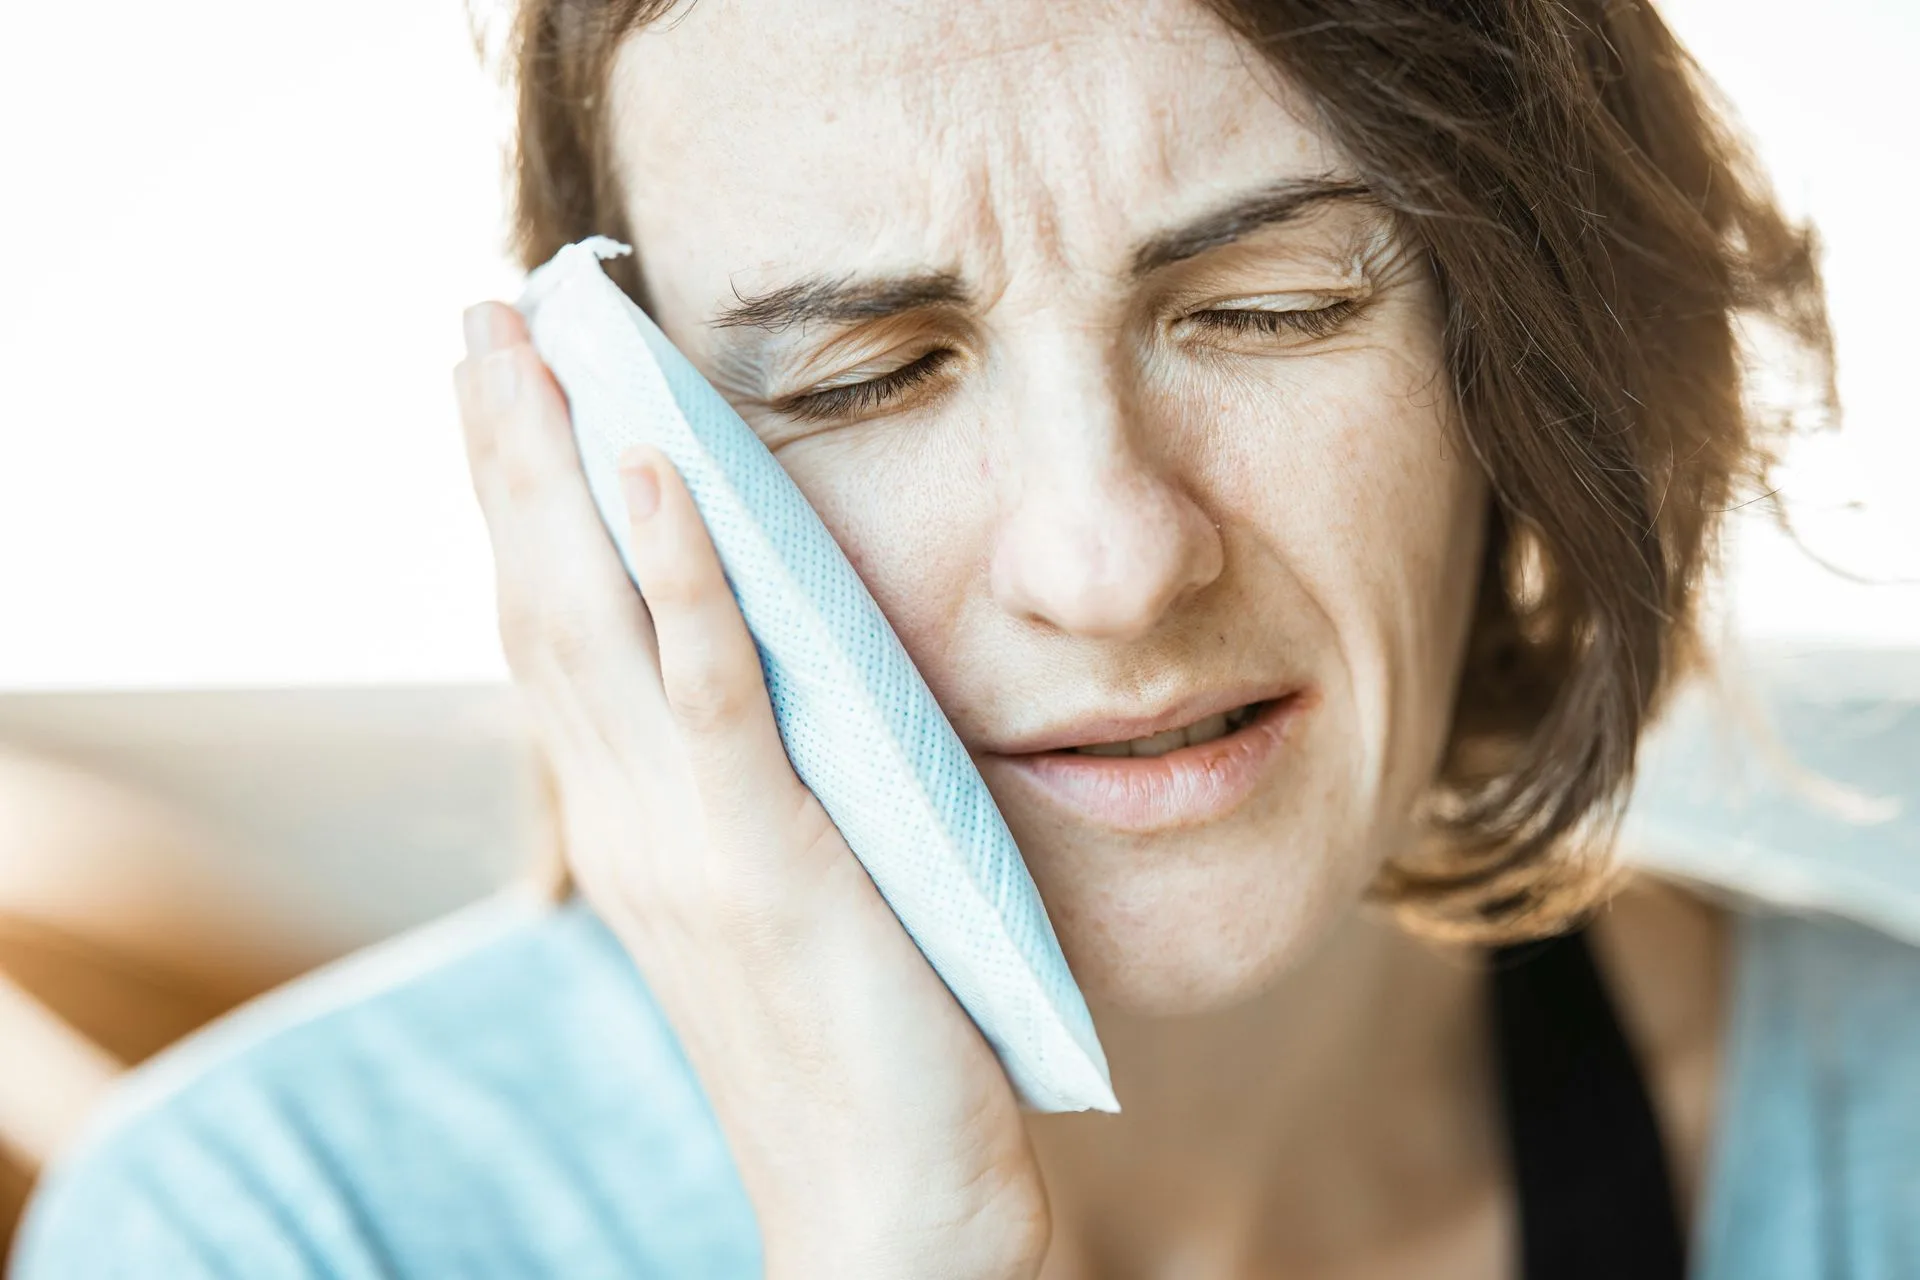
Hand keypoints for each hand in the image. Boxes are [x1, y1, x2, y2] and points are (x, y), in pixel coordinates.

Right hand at [453, 302, 1050, 1279]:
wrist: (888, 1216)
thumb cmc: (860, 1055)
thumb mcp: (792, 897)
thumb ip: (761, 792)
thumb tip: (780, 686)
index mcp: (640, 829)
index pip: (557, 638)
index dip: (526, 508)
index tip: (513, 392)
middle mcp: (633, 823)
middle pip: (540, 601)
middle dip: (507, 452)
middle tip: (482, 315)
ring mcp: (686, 840)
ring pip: (592, 618)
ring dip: (555, 468)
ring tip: (527, 341)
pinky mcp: (768, 859)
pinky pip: (709, 687)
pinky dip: (671, 569)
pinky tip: (649, 462)